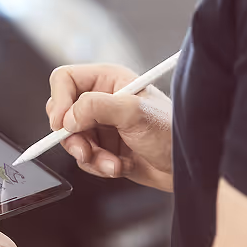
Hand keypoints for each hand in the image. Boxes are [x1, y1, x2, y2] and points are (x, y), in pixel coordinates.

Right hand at [46, 63, 172, 191]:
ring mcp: (102, 125)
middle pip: (63, 112)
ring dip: (89, 156)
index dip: (59, 100)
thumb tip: (67, 117)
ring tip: (111, 163)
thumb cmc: (170, 131)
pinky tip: (119, 167)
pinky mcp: (104, 148)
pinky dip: (98, 166)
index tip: (61, 124)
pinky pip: (84, 158)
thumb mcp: (134, 113)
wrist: (187, 166)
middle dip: (72, 136)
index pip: (65, 80)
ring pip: (71, 139)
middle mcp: (101, 99)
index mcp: (108, 79)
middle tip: (84, 150)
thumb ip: (97, 107)